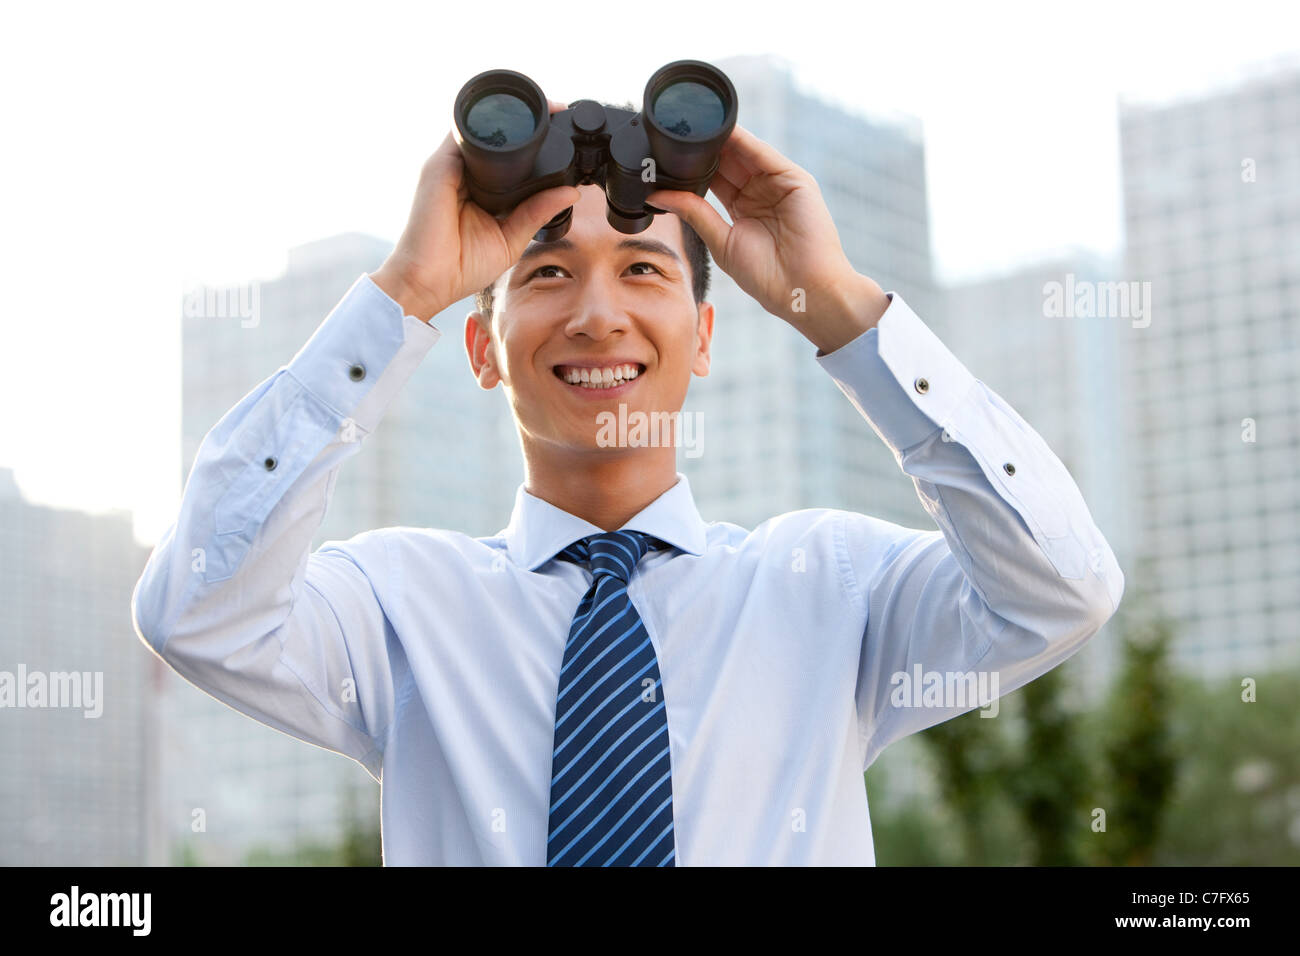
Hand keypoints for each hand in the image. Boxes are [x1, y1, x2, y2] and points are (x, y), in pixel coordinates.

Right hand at [371, 99, 580, 320]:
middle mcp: (466, 173)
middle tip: (559, 113)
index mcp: (483, 189)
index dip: (534, 144)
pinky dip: (485, 122)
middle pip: (496, 138)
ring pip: (481, 128)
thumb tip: (570, 192)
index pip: (509, 159)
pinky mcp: (439, 165)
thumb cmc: (462, 265)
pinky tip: (511, 117)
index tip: (563, 131)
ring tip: (546, 109)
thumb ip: (537, 212)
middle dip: (527, 122)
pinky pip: (462, 132)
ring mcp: (451, 166)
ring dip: (510, 116)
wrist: (428, 281)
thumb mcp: (511, 238)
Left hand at [646, 125, 889, 352]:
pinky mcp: (794, 179)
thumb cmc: (767, 276)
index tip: (665, 152)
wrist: (802, 290)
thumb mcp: (721, 241)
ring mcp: (778, 184)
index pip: (715, 177)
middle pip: (728, 161)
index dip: (692, 165)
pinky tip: (723, 130)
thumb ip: (694, 213)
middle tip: (674, 132)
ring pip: (744, 153)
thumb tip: (658, 196)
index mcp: (743, 208)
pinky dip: (744, 141)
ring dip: (720, 138)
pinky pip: (764, 154)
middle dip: (705, 147)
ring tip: (693, 124)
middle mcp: (761, 192)